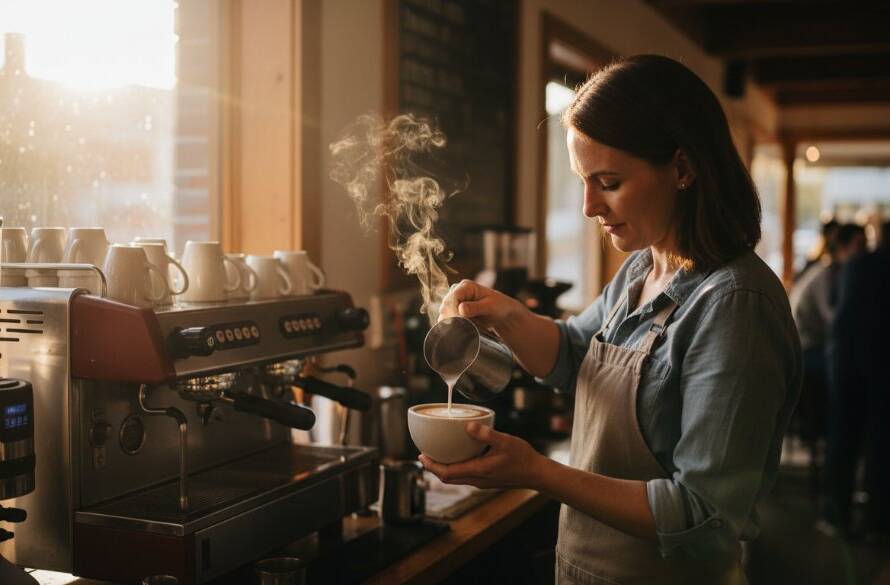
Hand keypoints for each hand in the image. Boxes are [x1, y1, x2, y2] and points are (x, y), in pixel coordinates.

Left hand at [418, 422, 548, 489]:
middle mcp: (477, 480)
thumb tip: (469, 426)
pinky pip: (465, 475)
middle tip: (425, 454)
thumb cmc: (523, 458)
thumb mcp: (505, 441)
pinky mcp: (487, 480)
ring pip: (456, 477)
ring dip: (445, 468)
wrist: (537, 474)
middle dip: (434, 467)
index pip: (447, 473)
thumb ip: (486, 434)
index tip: (422, 456)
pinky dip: (456, 467)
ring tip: (438, 453)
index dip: (432, 466)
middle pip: (448, 477)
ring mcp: (482, 482)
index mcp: (478, 471)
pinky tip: (459, 454)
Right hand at [438, 279, 523, 331]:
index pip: (452, 298)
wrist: (502, 314)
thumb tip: (460, 309)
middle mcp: (456, 291)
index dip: (454, 311)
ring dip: (452, 323)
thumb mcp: (489, 306)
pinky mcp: (453, 311)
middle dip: (453, 318)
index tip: (462, 322)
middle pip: (446, 306)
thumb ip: (475, 307)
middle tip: (465, 328)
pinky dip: (452, 326)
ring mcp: (453, 301)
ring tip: (466, 329)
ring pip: (444, 313)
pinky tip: (460, 330)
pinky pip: (446, 319)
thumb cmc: (499, 306)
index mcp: (466, 286)